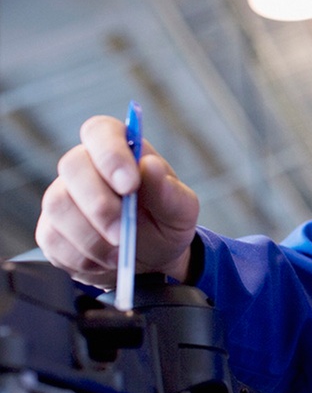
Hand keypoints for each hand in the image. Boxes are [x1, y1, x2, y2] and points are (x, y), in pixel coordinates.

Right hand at [35, 115, 199, 286]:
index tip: (130, 184)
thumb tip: (151, 167)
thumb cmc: (165, 224)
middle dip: (99, 204)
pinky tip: (104, 260)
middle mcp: (86, 166)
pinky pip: (52, 238)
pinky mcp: (50, 228)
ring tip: (119, 251)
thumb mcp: (181, 212)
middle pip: (72, 165)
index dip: (110, 154)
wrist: (151, 261)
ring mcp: (63, 196)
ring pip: (58, 204)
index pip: (100, 131)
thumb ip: (171, 192)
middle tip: (122, 232)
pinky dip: (82, 255)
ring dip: (91, 235)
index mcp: (121, 150)